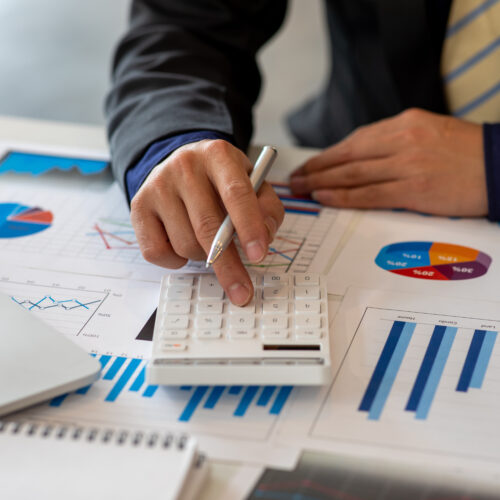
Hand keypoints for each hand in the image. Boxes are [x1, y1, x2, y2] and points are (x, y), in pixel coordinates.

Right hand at [130, 140, 283, 304]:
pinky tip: (183, 244)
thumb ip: (267, 209)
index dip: (249, 227)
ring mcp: (158, 185)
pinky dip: (175, 261)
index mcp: (218, 155)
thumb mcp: (253, 183)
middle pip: (207, 226)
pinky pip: (156, 252)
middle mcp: (184, 166)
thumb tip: (264, 238)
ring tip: (209, 244)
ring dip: (202, 257)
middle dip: (228, 265)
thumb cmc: (222, 181)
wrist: (180, 163)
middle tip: (241, 290)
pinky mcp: (139, 206)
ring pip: (184, 243)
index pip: (236, 192)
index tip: (258, 255)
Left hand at [290, 109, 486, 216]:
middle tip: (295, 179)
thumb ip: (391, 142)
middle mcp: (402, 141)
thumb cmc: (462, 152)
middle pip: (346, 157)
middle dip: (316, 169)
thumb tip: (356, 158)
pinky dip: (343, 197)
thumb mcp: (425, 132)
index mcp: (404, 124)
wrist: (499, 167)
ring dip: (322, 183)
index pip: (353, 141)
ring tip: (302, 189)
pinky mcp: (414, 190)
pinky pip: (369, 194)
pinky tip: (325, 198)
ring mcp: (407, 165)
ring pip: (352, 175)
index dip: (326, 155)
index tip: (308, 165)